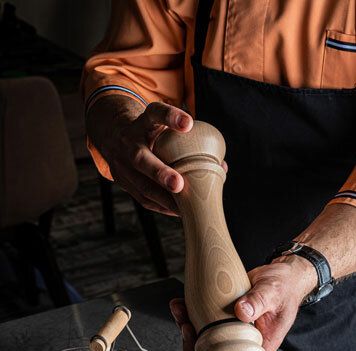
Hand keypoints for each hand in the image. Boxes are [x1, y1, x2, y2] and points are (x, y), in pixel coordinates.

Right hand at [87, 97, 193, 215]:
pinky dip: (161, 206)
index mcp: (142, 123)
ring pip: (141, 184)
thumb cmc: (150, 134)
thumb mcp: (161, 127)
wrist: (113, 136)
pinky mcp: (122, 181)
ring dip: (163, 198)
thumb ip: (188, 141)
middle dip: (160, 173)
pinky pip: (142, 198)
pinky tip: (177, 211)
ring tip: (183, 208)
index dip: (170, 117)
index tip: (189, 123)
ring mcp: (121, 164)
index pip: (154, 114)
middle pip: (141, 158)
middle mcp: (128, 142)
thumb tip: (222, 166)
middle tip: (179, 184)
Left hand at [170, 257, 316, 350]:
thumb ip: (259, 301)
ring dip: (187, 325)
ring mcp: (231, 332)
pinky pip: (203, 322)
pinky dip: (190, 313)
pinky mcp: (223, 319)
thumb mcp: (273, 292)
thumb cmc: (284, 288)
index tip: (198, 342)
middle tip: (185, 323)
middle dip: (192, 341)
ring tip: (179, 308)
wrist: (282, 275)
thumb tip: (242, 312)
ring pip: (204, 339)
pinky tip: (182, 303)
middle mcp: (242, 343)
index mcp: (258, 347)